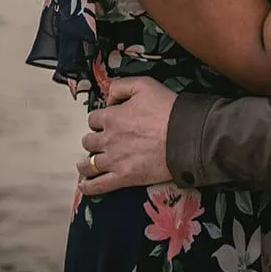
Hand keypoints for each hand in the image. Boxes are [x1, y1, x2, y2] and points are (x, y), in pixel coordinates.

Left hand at [77, 76, 177, 195]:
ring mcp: (114, 160)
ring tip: (86, 165)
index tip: (106, 122)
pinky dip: (89, 187)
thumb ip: (120, 86)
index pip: (93, 119)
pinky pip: (99, 185)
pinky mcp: (124, 177)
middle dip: (93, 140)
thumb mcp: (144, 84)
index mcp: (111, 117)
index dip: (100, 119)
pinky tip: (84, 186)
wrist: (185, 136)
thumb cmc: (168, 110)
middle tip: (101, 142)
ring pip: (89, 164)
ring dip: (86, 163)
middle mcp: (108, 140)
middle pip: (89, 141)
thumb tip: (108, 98)